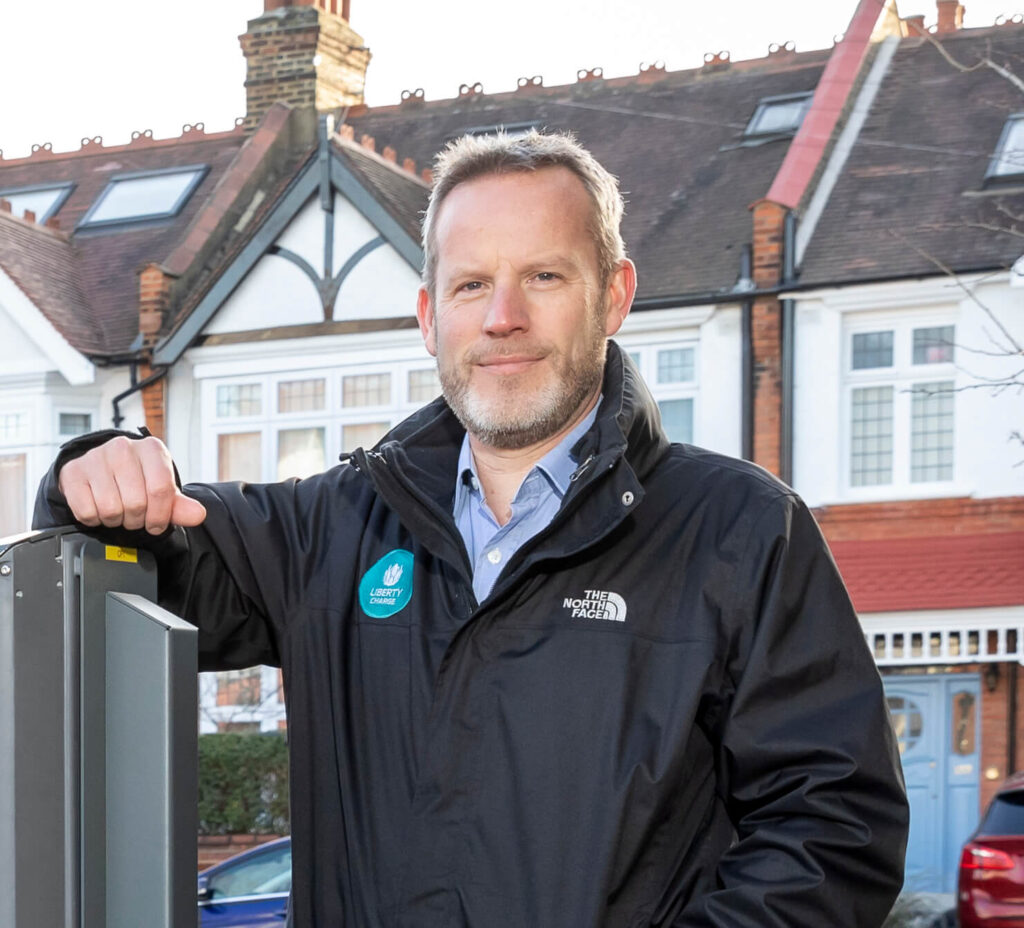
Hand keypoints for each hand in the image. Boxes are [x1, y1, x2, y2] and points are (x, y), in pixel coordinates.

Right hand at [57, 436, 206, 534]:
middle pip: (136, 503)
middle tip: (134, 515)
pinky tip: (99, 507)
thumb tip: (198, 515)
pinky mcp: (72, 472)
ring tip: (118, 510)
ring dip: (116, 520)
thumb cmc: (136, 480)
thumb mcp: (162, 491)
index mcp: (152, 449)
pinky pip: (87, 511)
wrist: (100, 471)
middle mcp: (123, 447)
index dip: (160, 515)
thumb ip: (180, 506)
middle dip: (137, 519)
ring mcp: (95, 457)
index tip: (157, 523)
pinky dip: (94, 518)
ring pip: (111, 509)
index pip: (161, 489)